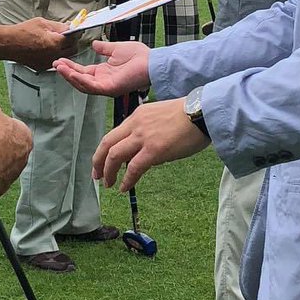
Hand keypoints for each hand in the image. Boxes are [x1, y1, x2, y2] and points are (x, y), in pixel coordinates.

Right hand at [13, 16, 76, 71]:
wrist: (8, 44)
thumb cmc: (22, 32)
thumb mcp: (42, 23)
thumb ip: (59, 26)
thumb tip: (69, 26)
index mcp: (55, 43)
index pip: (74, 39)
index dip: (76, 33)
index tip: (75, 30)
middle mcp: (53, 55)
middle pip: (73, 50)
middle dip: (72, 42)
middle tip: (67, 36)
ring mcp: (48, 63)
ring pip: (64, 57)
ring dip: (65, 49)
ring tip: (56, 41)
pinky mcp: (42, 67)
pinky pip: (54, 61)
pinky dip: (55, 55)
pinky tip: (48, 48)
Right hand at [55, 39, 150, 96]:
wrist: (151, 61)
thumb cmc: (139, 56)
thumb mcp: (116, 48)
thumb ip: (104, 48)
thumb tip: (94, 43)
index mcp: (103, 73)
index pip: (82, 71)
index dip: (70, 66)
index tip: (59, 60)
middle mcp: (102, 81)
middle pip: (79, 79)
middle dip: (66, 72)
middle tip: (54, 63)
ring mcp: (105, 86)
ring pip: (83, 85)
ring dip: (70, 76)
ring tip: (59, 67)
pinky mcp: (110, 88)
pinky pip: (92, 86)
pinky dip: (80, 80)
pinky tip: (71, 73)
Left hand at [93, 97, 209, 191]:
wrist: (202, 113)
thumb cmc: (188, 116)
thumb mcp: (160, 117)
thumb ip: (148, 132)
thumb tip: (145, 154)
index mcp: (137, 116)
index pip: (114, 134)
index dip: (104, 150)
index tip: (102, 161)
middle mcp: (136, 125)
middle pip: (107, 143)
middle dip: (98, 161)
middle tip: (97, 176)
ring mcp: (143, 137)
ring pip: (115, 155)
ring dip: (108, 171)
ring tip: (108, 184)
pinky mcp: (154, 150)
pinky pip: (134, 168)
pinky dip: (127, 179)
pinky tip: (124, 187)